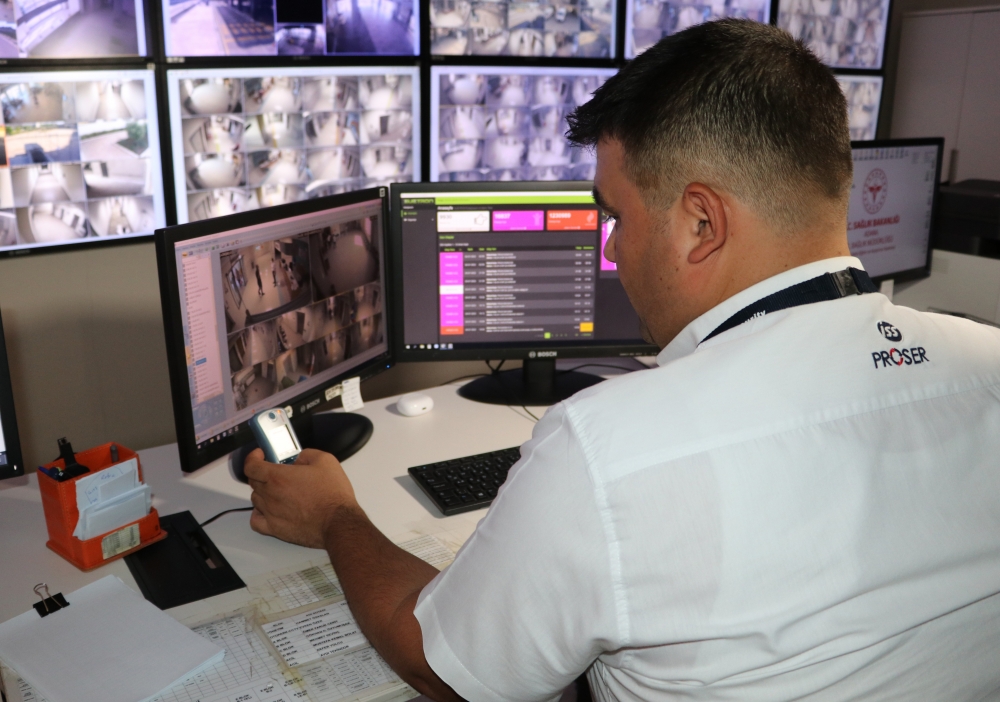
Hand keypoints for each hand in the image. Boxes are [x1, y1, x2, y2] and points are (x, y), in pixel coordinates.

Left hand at [244, 448, 358, 548]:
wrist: (338, 522)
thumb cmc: (332, 495)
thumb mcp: (325, 461)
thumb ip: (306, 454)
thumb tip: (298, 459)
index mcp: (278, 477)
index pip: (251, 466)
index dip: (253, 458)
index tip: (260, 455)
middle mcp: (270, 495)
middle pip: (253, 481)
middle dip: (262, 473)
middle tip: (277, 472)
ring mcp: (271, 513)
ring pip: (256, 499)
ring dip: (263, 492)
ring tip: (279, 491)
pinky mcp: (275, 529)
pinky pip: (256, 520)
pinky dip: (258, 513)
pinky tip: (269, 510)